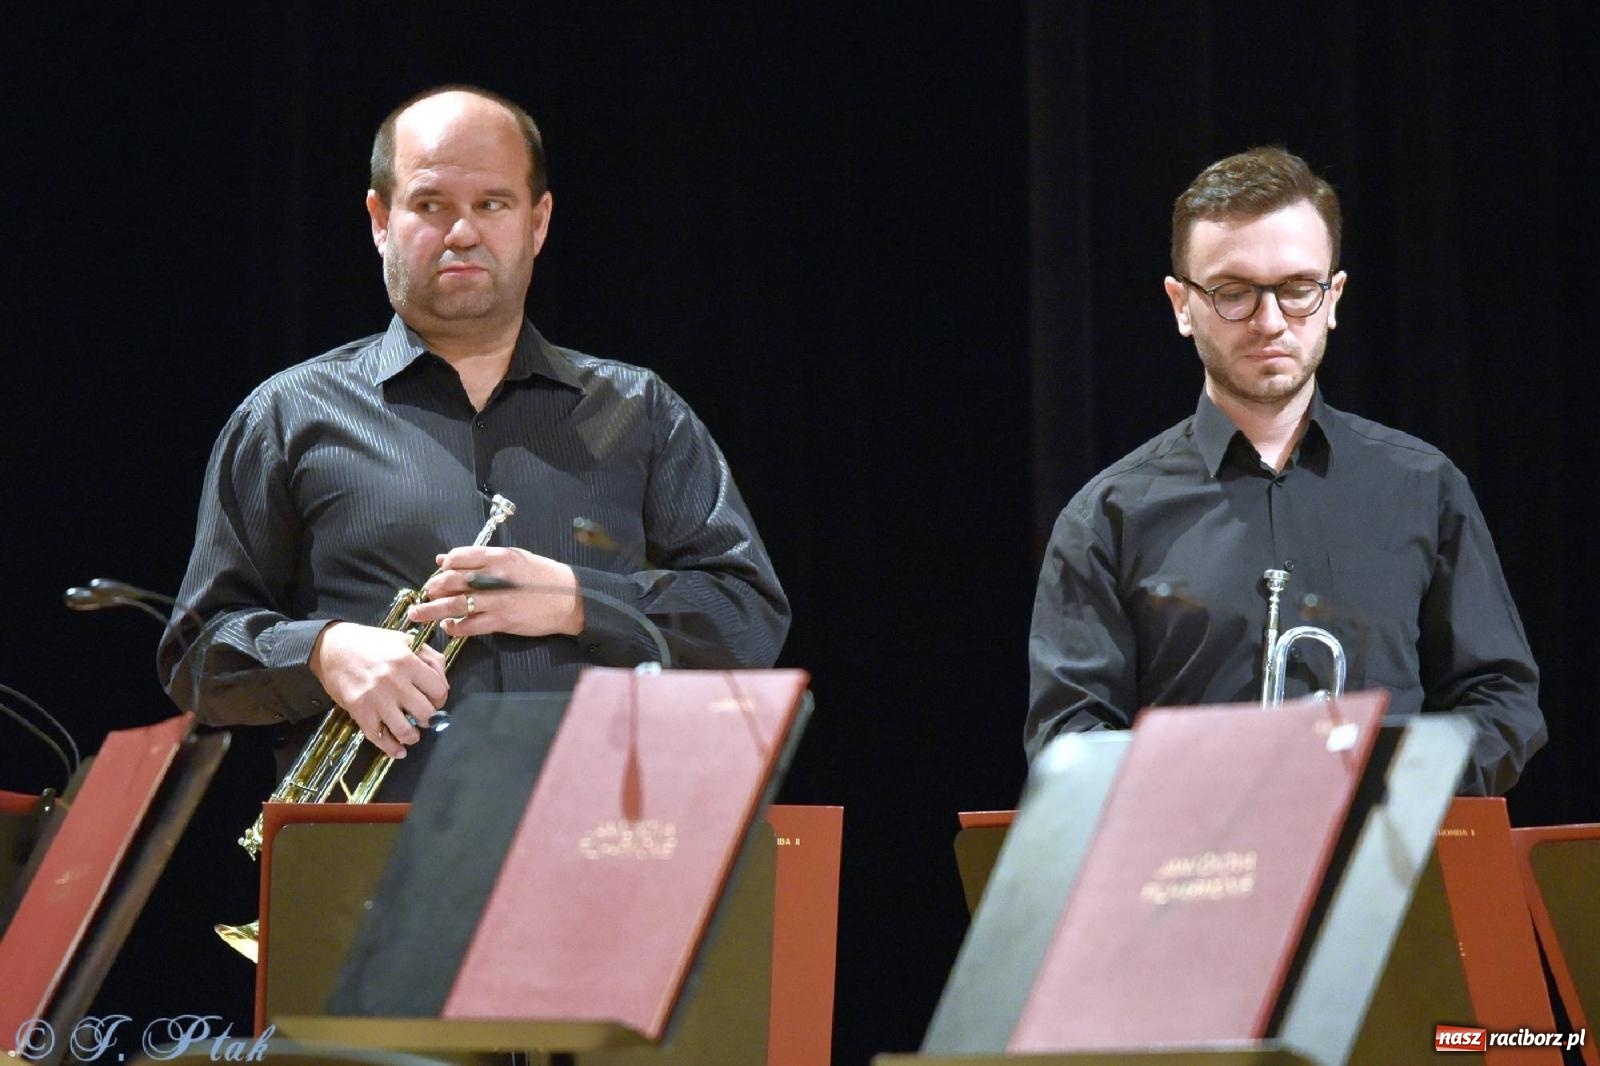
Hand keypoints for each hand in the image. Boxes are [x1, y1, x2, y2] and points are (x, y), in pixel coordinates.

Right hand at [308, 622, 448, 758]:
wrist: (332, 648)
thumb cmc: (371, 643)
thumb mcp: (405, 640)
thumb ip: (430, 658)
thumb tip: (443, 683)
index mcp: (408, 662)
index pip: (439, 690)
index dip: (441, 698)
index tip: (436, 700)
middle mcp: (394, 682)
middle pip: (426, 713)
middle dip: (430, 718)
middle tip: (425, 716)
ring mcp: (376, 699)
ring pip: (405, 730)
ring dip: (413, 736)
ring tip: (412, 733)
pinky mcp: (360, 711)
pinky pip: (379, 737)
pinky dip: (391, 749)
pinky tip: (399, 751)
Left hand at [410, 546, 585, 638]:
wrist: (569, 599)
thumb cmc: (543, 576)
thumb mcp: (514, 558)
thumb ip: (481, 559)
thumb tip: (445, 560)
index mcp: (499, 557)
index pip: (459, 557)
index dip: (443, 566)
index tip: (437, 573)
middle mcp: (496, 577)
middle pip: (452, 581)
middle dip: (432, 588)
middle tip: (424, 594)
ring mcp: (498, 600)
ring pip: (455, 604)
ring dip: (432, 610)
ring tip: (418, 614)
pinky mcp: (502, 621)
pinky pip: (470, 625)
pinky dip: (455, 626)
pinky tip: (448, 626)